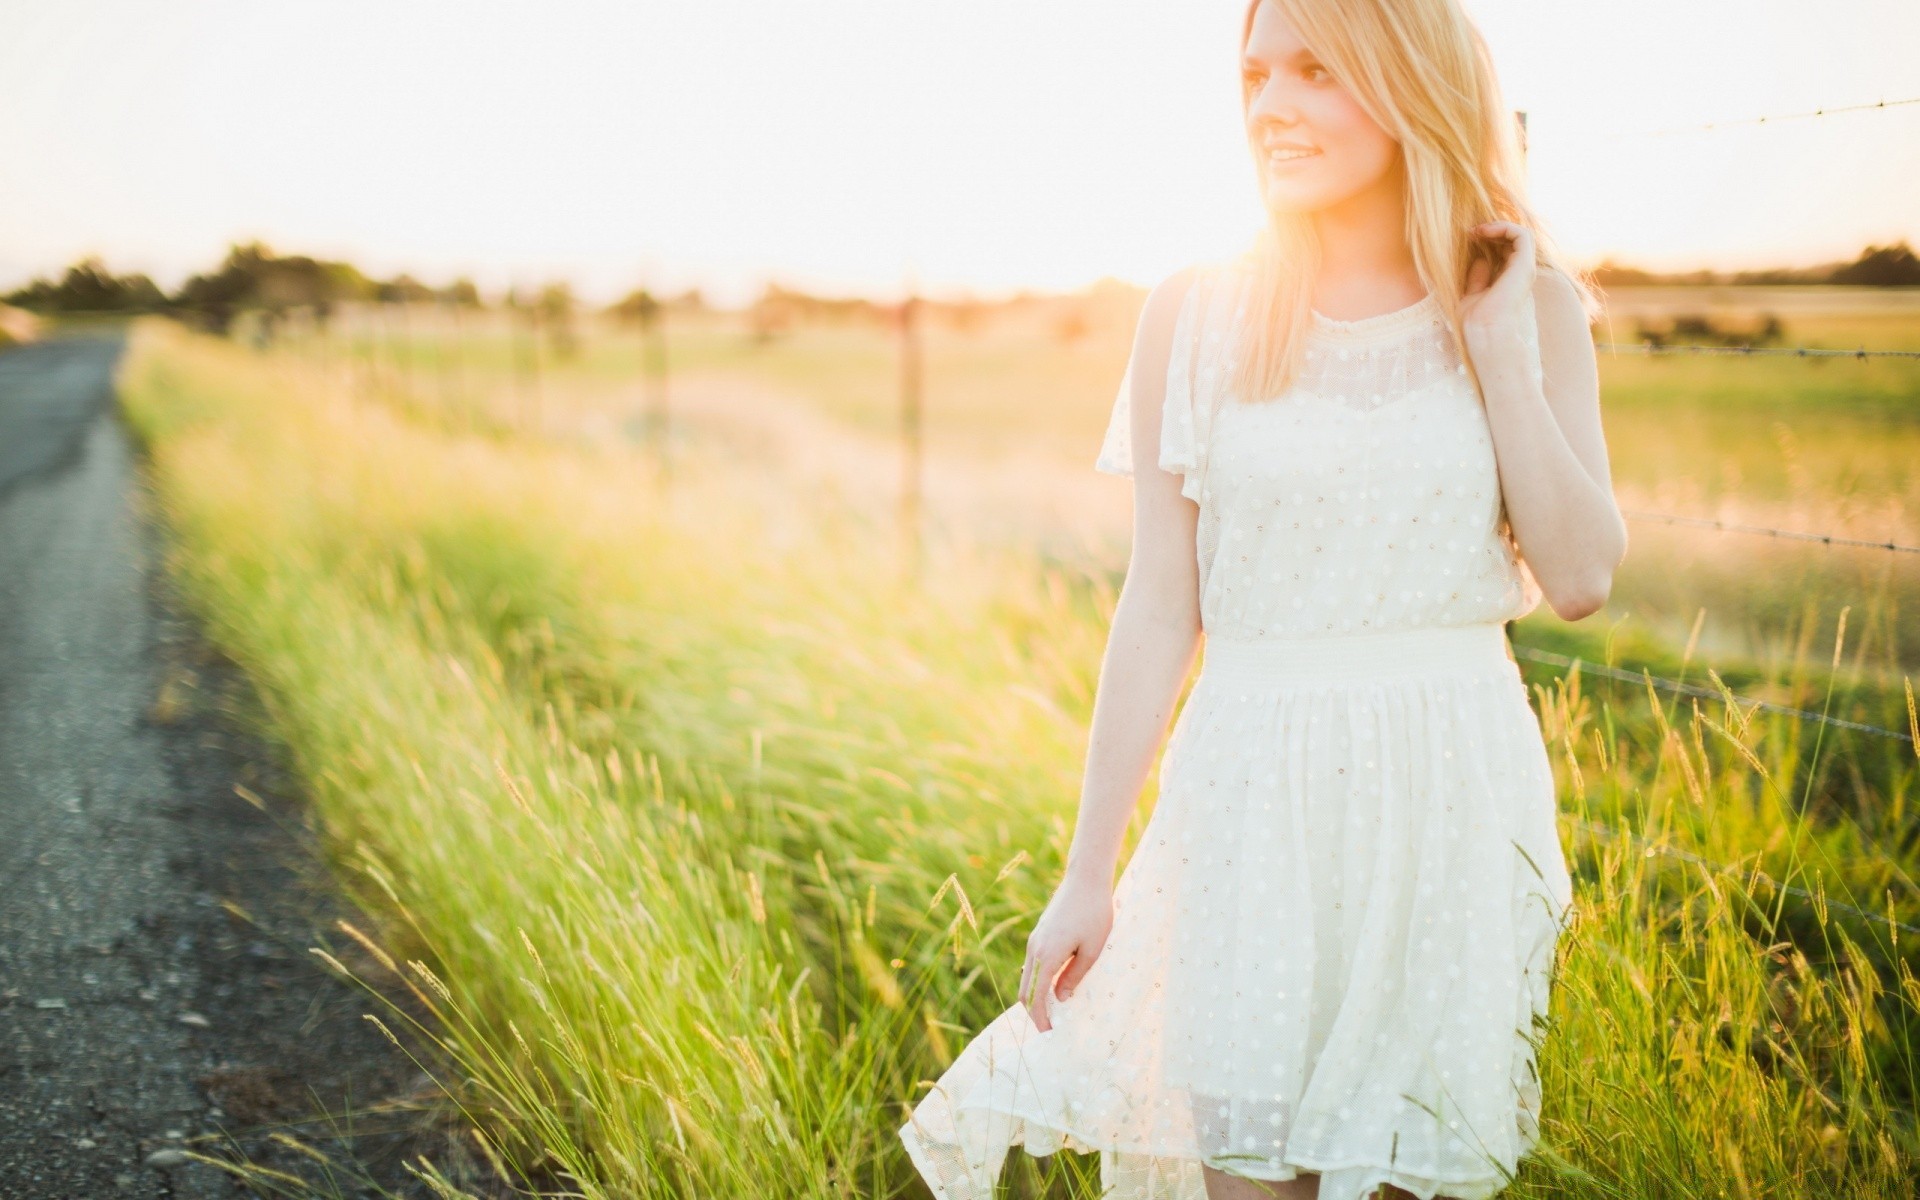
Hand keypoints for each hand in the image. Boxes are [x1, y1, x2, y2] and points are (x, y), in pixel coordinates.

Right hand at [1018, 871, 1113, 1032]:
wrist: (1086, 880)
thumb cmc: (1095, 913)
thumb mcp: (1092, 950)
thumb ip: (1074, 977)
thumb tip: (1061, 999)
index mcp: (1046, 956)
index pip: (1035, 998)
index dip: (1040, 1019)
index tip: (1050, 1034)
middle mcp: (1035, 949)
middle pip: (1025, 990)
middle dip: (1034, 1012)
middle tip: (1050, 1027)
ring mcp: (1035, 940)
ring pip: (1028, 977)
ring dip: (1035, 996)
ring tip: (1054, 1011)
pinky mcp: (1040, 933)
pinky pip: (1033, 964)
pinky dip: (1038, 981)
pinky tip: (1054, 986)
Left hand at [1461, 220, 1536, 340]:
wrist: (1484, 331)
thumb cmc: (1475, 321)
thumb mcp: (1472, 293)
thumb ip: (1477, 277)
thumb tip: (1479, 259)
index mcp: (1509, 281)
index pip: (1505, 252)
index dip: (1489, 240)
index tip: (1468, 239)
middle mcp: (1520, 274)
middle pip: (1513, 241)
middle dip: (1493, 231)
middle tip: (1471, 232)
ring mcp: (1524, 269)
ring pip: (1521, 235)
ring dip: (1498, 226)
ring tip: (1478, 230)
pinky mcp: (1524, 265)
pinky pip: (1522, 235)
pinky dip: (1504, 227)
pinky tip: (1485, 232)